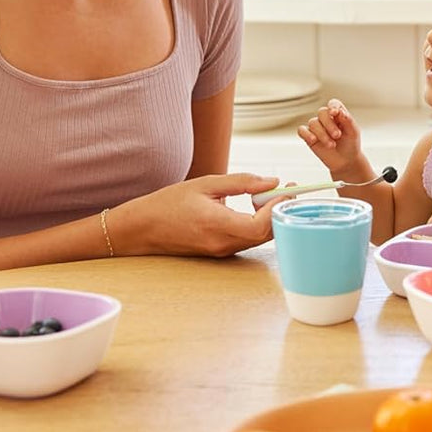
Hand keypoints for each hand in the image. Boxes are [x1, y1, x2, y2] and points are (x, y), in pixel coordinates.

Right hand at [118, 173, 287, 257]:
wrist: (143, 229)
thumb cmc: (169, 204)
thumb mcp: (205, 184)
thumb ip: (241, 182)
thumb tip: (272, 181)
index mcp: (218, 225)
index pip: (262, 225)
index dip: (280, 207)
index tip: (288, 188)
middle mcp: (223, 244)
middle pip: (267, 234)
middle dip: (281, 210)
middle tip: (286, 188)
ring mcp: (223, 251)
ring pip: (260, 238)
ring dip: (270, 216)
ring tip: (264, 193)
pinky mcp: (221, 251)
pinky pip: (249, 238)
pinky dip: (258, 222)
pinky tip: (251, 205)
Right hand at [297, 98, 365, 178]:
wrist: (346, 161)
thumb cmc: (351, 144)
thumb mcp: (353, 132)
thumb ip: (347, 120)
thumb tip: (339, 111)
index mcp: (338, 115)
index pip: (333, 104)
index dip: (333, 106)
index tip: (334, 113)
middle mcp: (326, 119)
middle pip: (322, 112)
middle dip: (329, 124)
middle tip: (337, 135)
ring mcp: (317, 128)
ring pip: (313, 123)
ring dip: (322, 134)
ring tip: (331, 145)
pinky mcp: (309, 137)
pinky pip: (302, 130)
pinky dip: (306, 134)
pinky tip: (313, 140)